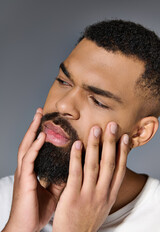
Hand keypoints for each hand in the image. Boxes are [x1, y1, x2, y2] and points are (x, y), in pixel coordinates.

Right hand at [3, 108, 61, 231]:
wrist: (26, 228)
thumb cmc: (37, 209)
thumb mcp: (53, 191)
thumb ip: (60, 179)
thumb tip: (72, 169)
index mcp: (33, 170)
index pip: (36, 147)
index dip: (40, 133)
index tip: (46, 122)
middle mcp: (27, 168)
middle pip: (30, 141)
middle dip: (34, 126)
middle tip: (40, 112)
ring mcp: (24, 173)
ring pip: (27, 146)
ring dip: (32, 130)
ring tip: (38, 117)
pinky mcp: (25, 179)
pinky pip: (29, 159)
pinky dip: (35, 147)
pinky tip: (41, 137)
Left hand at [52, 122, 128, 231]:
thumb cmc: (86, 219)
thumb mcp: (101, 205)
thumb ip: (104, 187)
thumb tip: (105, 169)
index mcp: (110, 194)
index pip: (119, 169)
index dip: (123, 152)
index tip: (124, 137)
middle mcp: (102, 193)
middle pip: (109, 164)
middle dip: (111, 143)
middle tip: (112, 125)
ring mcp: (88, 195)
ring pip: (94, 166)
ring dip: (95, 146)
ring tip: (96, 129)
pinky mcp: (73, 197)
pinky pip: (76, 173)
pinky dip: (77, 158)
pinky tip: (77, 144)